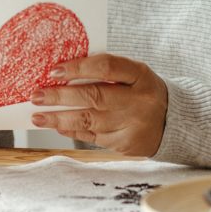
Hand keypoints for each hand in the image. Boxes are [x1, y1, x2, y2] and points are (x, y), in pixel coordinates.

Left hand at [28, 53, 168, 157]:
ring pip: (89, 121)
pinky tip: (58, 126)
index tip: (54, 70)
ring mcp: (133, 125)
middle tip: (36, 96)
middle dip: (60, 97)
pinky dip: (73, 131)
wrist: (173, 121)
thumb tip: (62, 73)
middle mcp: (139, 101)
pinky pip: (93, 137)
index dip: (78, 68)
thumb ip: (104, 70)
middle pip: (94, 97)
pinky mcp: (126, 144)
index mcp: (140, 75)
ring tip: (38, 116)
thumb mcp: (133, 74)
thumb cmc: (142, 90)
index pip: (107, 67)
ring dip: (59, 119)